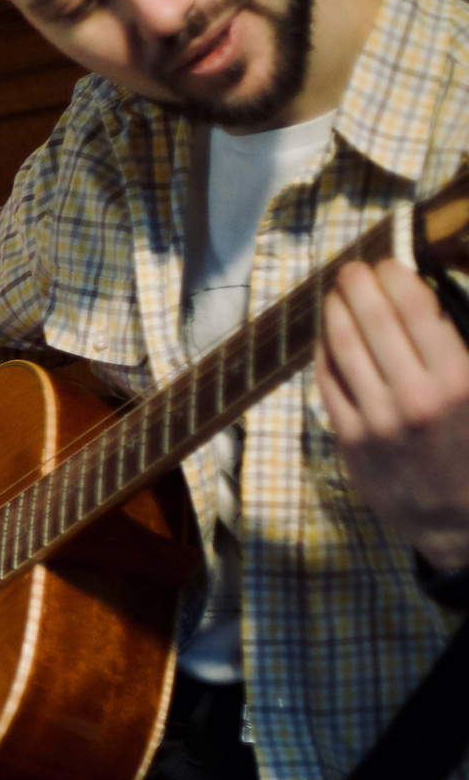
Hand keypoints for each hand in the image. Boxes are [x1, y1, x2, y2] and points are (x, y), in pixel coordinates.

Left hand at [318, 257, 468, 572]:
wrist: (456, 516)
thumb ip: (456, 349)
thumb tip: (426, 303)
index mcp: (459, 379)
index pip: (417, 310)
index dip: (396, 278)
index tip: (388, 263)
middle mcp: (416, 396)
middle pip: (374, 323)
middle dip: (359, 288)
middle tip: (351, 270)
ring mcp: (378, 419)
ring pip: (344, 349)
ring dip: (335, 314)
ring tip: (335, 295)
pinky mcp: (350, 439)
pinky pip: (328, 384)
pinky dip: (324, 353)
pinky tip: (326, 337)